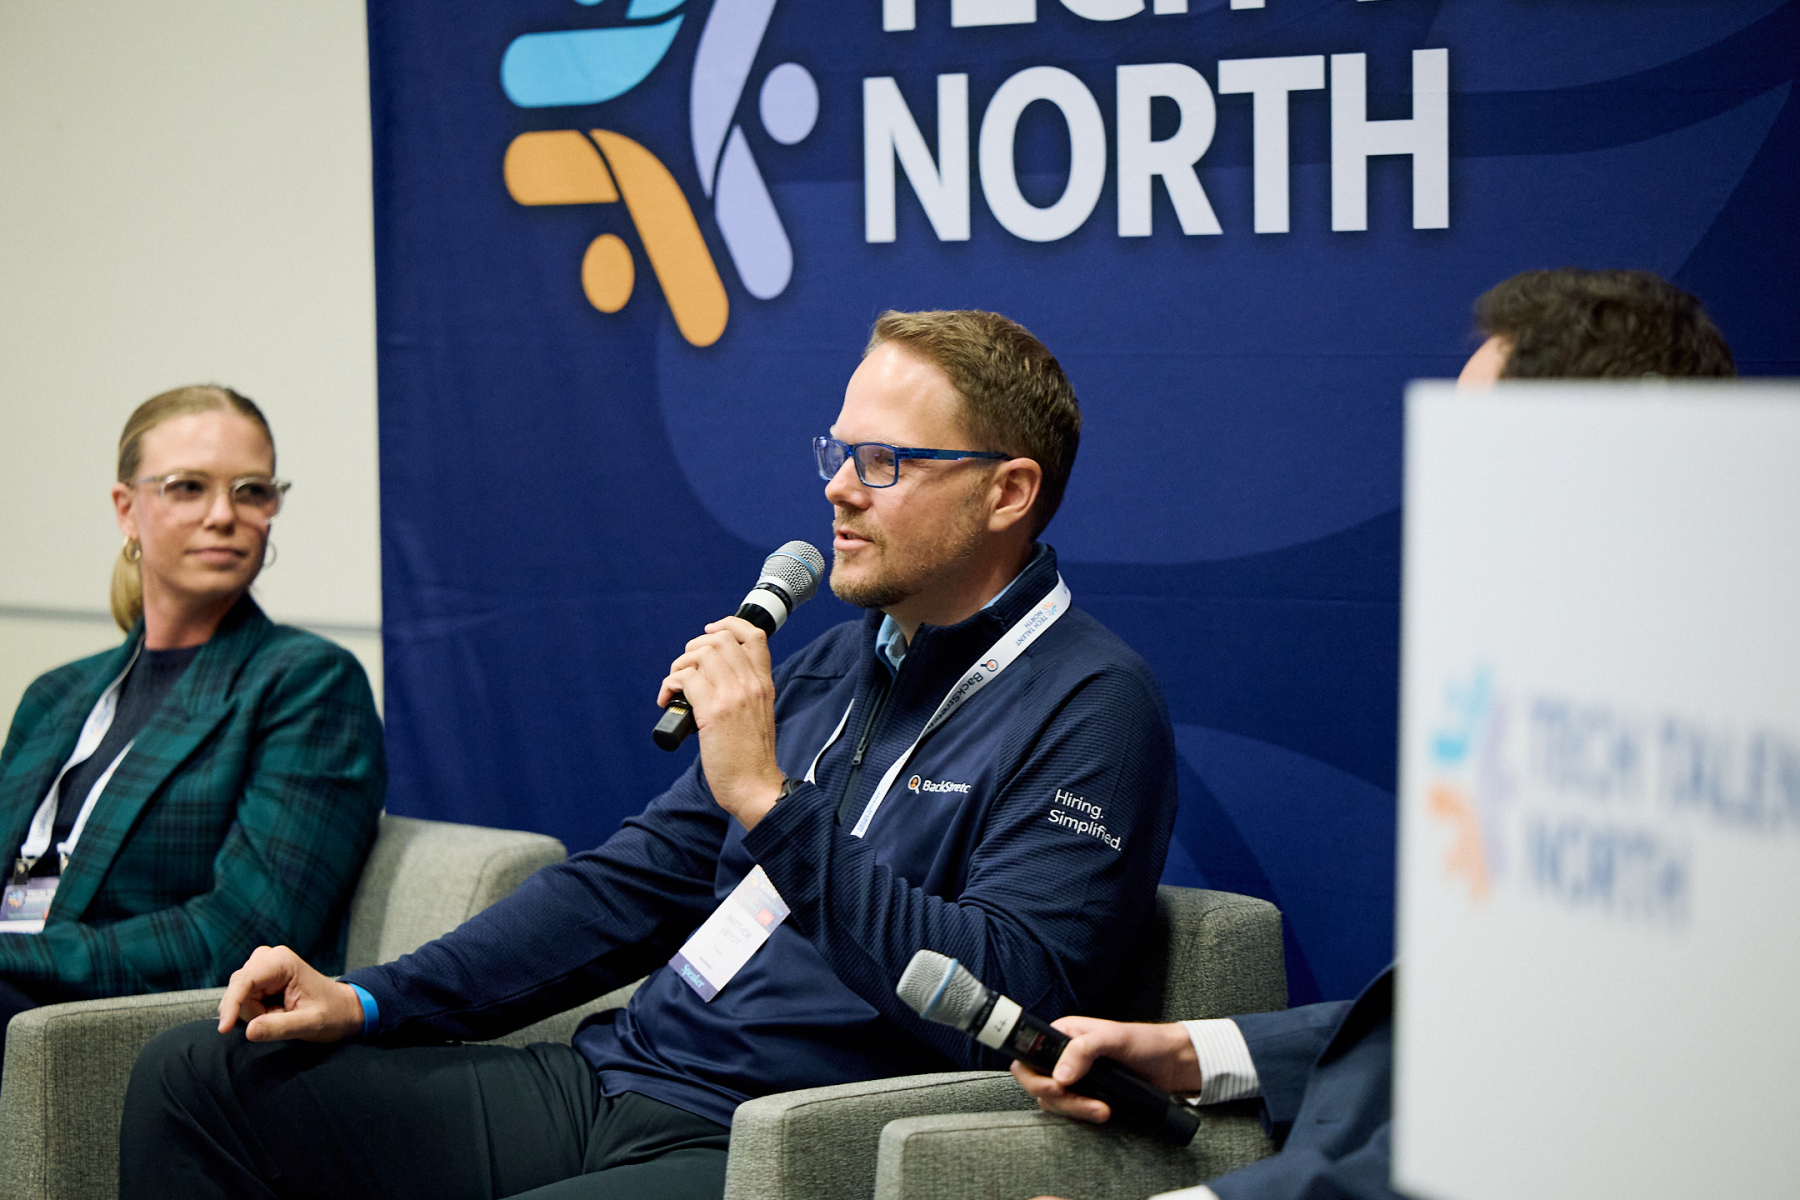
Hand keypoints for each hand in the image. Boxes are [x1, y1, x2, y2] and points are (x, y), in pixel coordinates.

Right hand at [217, 944, 365, 1042]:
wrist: (343, 1010)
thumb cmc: (332, 1014)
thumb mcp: (310, 1024)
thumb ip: (279, 1027)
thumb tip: (249, 1030)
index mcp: (282, 961)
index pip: (244, 980)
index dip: (231, 1004)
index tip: (224, 1029)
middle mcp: (269, 957)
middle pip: (238, 989)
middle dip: (253, 1012)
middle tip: (282, 1018)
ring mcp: (263, 966)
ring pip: (239, 996)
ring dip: (255, 1013)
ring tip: (283, 1014)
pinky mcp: (260, 978)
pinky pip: (243, 999)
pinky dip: (256, 1011)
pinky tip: (275, 1011)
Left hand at [658, 615, 784, 828]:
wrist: (754, 786)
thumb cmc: (751, 758)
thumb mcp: (759, 715)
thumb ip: (744, 691)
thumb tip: (711, 677)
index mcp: (764, 683)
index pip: (753, 634)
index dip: (728, 624)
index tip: (710, 631)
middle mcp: (750, 684)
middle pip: (720, 638)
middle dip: (694, 648)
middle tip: (685, 670)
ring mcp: (733, 695)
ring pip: (700, 653)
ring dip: (678, 665)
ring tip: (675, 687)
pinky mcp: (713, 711)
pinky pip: (684, 679)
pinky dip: (669, 685)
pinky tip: (668, 701)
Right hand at [1010, 1017, 1198, 1124]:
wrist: (1170, 1065)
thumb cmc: (1143, 1042)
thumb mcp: (1113, 1038)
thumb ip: (1083, 1050)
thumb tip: (1060, 1075)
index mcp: (1061, 1035)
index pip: (1027, 1055)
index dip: (1032, 1074)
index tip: (1054, 1086)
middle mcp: (1061, 1057)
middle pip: (1037, 1084)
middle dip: (1059, 1098)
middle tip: (1084, 1102)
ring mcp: (1073, 1079)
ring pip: (1053, 1102)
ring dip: (1076, 1110)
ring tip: (1103, 1109)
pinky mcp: (1085, 1097)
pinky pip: (1071, 1112)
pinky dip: (1084, 1115)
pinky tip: (1104, 1111)